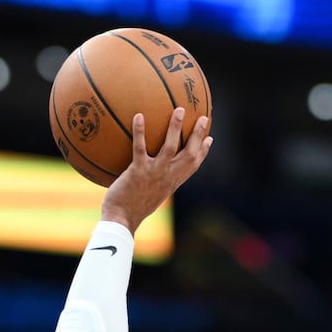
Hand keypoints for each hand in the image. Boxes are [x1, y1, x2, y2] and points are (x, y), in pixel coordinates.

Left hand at [101, 108, 211, 233]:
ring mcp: (154, 174)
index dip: (203, 152)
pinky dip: (139, 131)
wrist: (121, 221)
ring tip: (179, 110)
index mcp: (171, 183)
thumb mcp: (148, 198)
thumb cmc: (130, 211)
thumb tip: (148, 177)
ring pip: (170, 148)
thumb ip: (153, 185)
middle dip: (198, 135)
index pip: (192, 166)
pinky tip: (138, 116)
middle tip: (203, 117)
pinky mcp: (138, 172)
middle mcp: (167, 177)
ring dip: (176, 128)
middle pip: (189, 154)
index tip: (210, 138)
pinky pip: (139, 148)